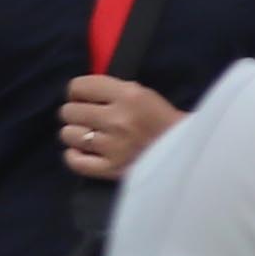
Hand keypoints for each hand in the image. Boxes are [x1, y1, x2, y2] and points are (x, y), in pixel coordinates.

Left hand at [57, 75, 182, 180]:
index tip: (84, 97)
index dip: (77, 91)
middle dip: (76, 112)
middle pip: (69, 111)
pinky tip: (84, 152)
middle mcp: (117, 119)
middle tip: (88, 117)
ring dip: (76, 134)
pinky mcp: (111, 169)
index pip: (79, 86)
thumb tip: (78, 93)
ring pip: (68, 135)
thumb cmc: (162, 119)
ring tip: (89, 135)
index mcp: (129, 95)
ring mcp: (112, 146)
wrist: (186, 151)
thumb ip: (112, 90)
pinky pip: (75, 161)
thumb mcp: (143, 94)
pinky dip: (75, 156)